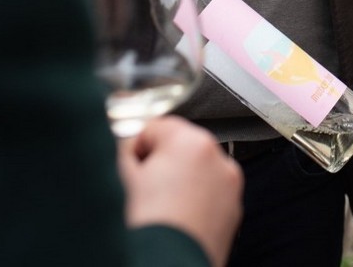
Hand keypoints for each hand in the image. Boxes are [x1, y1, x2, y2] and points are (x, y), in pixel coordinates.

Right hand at [118, 117, 242, 265]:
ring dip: (176, 184)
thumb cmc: (147, 226)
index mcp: (192, 143)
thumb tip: (123, 145)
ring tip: (157, 210)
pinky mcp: (232, 213)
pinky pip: (208, 196)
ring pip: (195, 172)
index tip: (128, 166)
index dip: (136, 147)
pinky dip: (192, 203)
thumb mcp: (120, 177)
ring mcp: (230, 188)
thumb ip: (121, 149)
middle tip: (141, 190)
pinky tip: (173, 220)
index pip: (156, 126)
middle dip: (159, 165)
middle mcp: (219, 160)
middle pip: (179, 147)